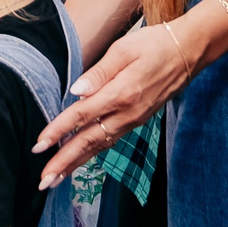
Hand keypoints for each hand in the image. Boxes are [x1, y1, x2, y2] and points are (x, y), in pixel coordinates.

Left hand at [32, 16, 200, 186]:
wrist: (189, 52)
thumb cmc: (155, 44)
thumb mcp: (124, 49)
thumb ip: (99, 72)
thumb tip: (75, 92)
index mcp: (121, 93)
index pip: (81, 115)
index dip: (58, 131)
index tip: (38, 145)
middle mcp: (127, 113)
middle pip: (89, 141)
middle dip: (64, 163)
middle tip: (43, 182)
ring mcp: (134, 119)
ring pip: (100, 146)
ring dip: (76, 164)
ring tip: (56, 179)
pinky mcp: (137, 120)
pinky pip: (110, 141)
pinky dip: (92, 154)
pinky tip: (79, 160)